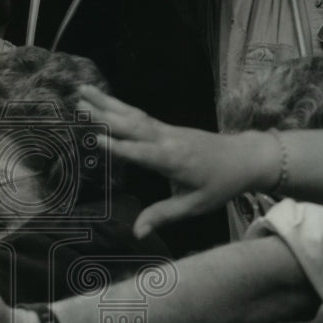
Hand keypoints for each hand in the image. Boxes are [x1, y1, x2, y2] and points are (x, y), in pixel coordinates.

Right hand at [77, 85, 277, 236]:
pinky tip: (105, 100)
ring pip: (133, 114)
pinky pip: (140, 115)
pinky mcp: (167, 127)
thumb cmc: (220, 185)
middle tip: (77, 105)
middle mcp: (166, 139)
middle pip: (131, 125)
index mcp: (172, 160)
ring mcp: (167, 129)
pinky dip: (120, 106)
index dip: (118, 147)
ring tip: (83, 90)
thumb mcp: (194, 206)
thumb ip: (163, 216)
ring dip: (107, 102)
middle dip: (104, 115)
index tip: (94, 138)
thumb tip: (136, 233)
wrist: (245, 158)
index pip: (140, 152)